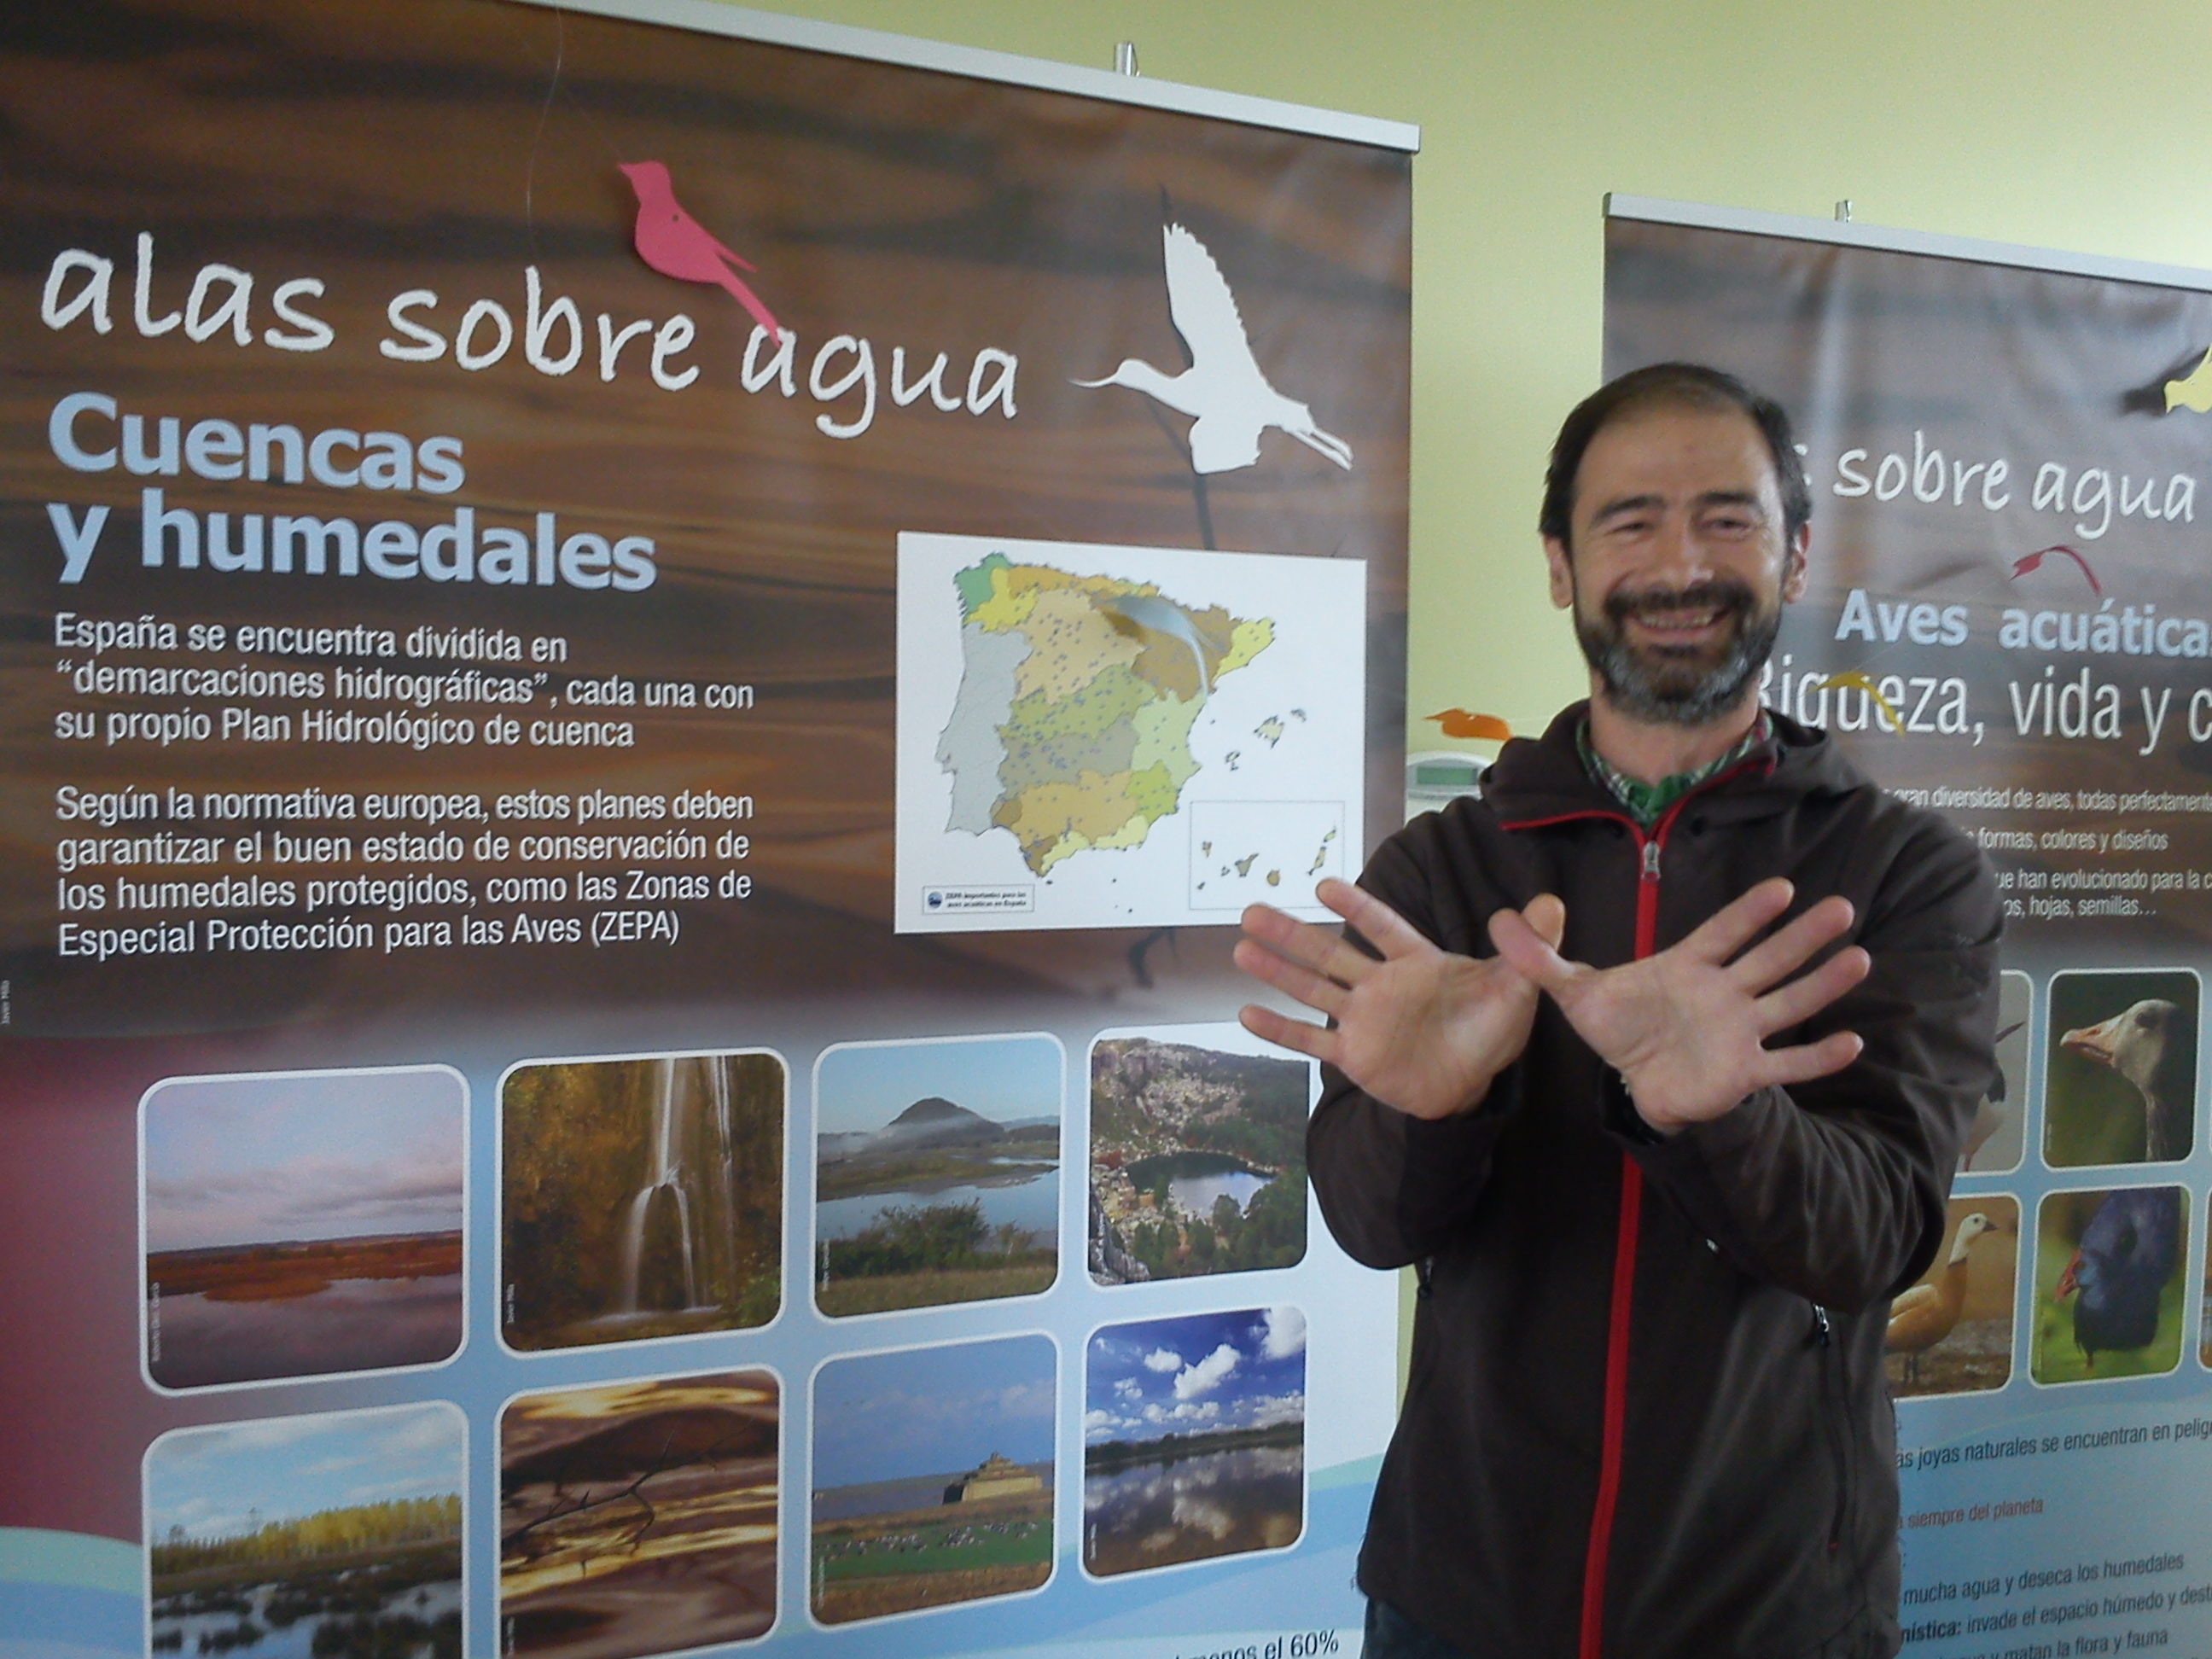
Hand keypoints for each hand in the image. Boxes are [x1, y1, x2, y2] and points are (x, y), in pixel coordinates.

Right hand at [1234, 878, 1564, 1119]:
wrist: (1473, 1084)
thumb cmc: (1490, 1028)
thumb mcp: (1517, 986)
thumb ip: (1528, 946)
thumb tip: (1552, 901)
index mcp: (1416, 962)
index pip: (1383, 927)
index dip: (1355, 909)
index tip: (1323, 887)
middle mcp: (1381, 985)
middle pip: (1329, 954)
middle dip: (1292, 934)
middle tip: (1252, 910)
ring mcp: (1363, 1020)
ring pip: (1313, 990)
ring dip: (1277, 971)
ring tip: (1240, 949)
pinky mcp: (1355, 1056)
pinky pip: (1312, 1041)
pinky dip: (1280, 1030)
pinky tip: (1246, 1014)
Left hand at [1487, 876, 1868, 1133]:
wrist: (1633, 1079)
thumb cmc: (1618, 1026)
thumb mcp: (1574, 991)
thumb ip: (1540, 957)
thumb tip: (1498, 919)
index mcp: (1688, 966)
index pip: (1723, 933)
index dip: (1750, 913)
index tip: (1782, 888)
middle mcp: (1723, 993)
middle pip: (1768, 959)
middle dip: (1803, 936)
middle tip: (1841, 908)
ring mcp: (1739, 1031)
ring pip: (1786, 1003)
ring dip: (1822, 984)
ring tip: (1859, 959)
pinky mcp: (1744, 1072)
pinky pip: (1786, 1063)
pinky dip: (1817, 1056)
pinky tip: (1852, 1043)